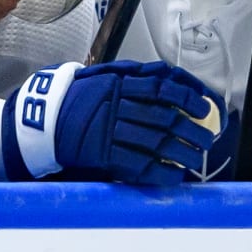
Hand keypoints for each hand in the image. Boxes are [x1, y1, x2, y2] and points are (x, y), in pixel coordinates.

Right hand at [5, 60, 223, 185]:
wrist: (42, 120)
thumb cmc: (79, 97)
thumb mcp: (104, 76)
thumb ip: (135, 75)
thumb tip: (173, 77)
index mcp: (118, 83)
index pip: (162, 87)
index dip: (189, 97)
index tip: (206, 107)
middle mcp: (116, 105)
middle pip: (164, 118)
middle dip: (192, 130)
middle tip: (209, 139)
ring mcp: (109, 131)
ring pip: (156, 143)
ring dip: (183, 153)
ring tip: (198, 160)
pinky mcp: (102, 155)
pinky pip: (138, 166)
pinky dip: (161, 172)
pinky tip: (176, 175)